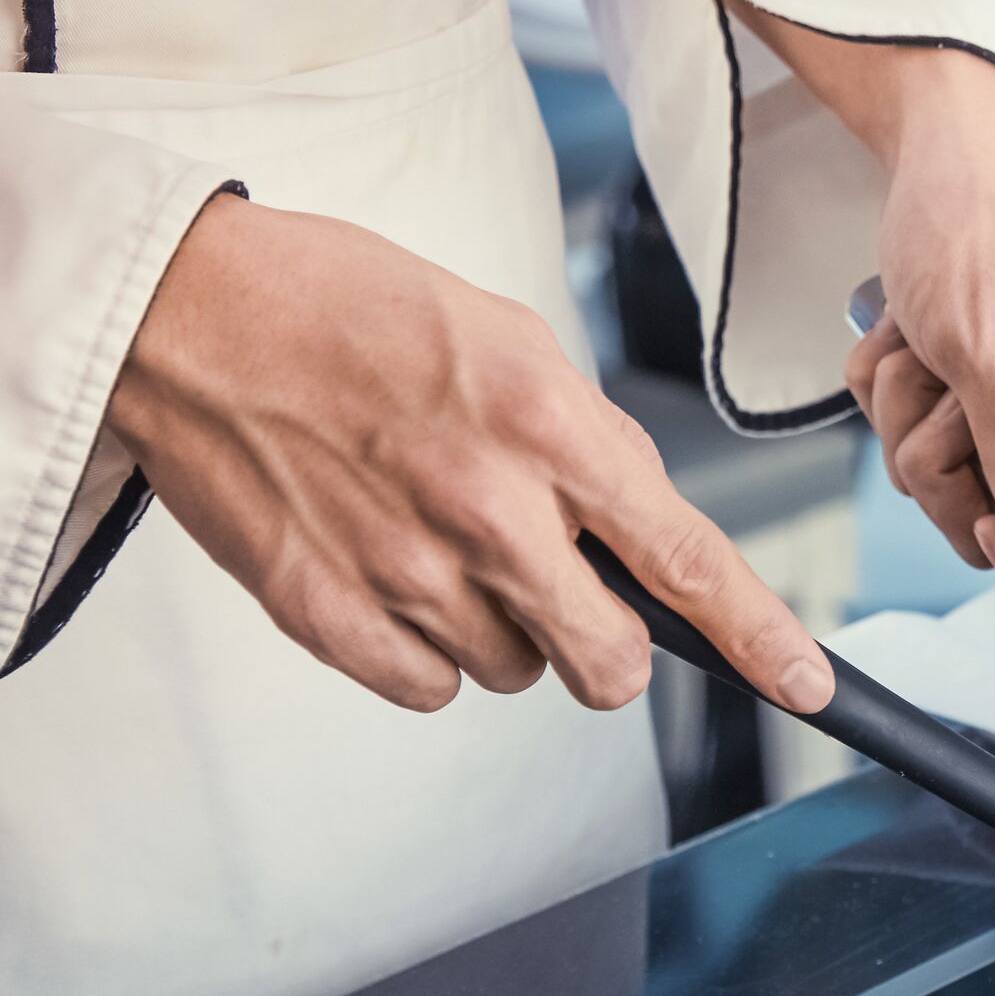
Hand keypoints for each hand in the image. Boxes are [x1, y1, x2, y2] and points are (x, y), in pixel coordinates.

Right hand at [108, 196, 832, 713]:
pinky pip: (425, 688)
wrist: (190, 312)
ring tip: (440, 539)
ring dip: (503, 632)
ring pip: (513, 674)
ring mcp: (403, 570)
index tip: (804, 682)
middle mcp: (489, 512)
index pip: (689, 562)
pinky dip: (424, 652)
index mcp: (549, 430)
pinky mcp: (324, 611)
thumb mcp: (509, 340)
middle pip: (608, 662)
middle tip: (571, 595)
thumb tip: (632, 532)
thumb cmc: (350, 307)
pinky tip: (392, 572)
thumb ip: (581, 444)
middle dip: (609, 648)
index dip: (759, 637)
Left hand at [724, 1, 994, 614]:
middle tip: (938, 394)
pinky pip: (931, 437)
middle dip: (945, 470)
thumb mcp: (983, 343)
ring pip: (959, 483)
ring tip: (923, 345)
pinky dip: (902, 391)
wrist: (950, 151)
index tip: (982, 518)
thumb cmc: (974, 227)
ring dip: (911, 419)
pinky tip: (912, 336)